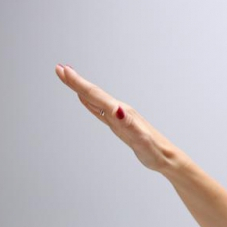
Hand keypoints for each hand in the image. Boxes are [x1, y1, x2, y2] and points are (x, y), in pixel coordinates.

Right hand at [54, 64, 181, 172]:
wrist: (167, 158)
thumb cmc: (156, 152)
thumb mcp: (142, 140)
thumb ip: (129, 124)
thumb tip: (115, 109)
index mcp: (123, 113)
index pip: (97, 95)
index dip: (79, 84)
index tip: (63, 71)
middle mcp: (120, 111)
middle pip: (95, 94)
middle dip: (76, 82)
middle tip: (59, 69)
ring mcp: (120, 117)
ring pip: (96, 100)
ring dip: (81, 89)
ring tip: (68, 77)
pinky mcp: (120, 125)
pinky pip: (101, 111)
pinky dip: (90, 103)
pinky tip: (84, 99)